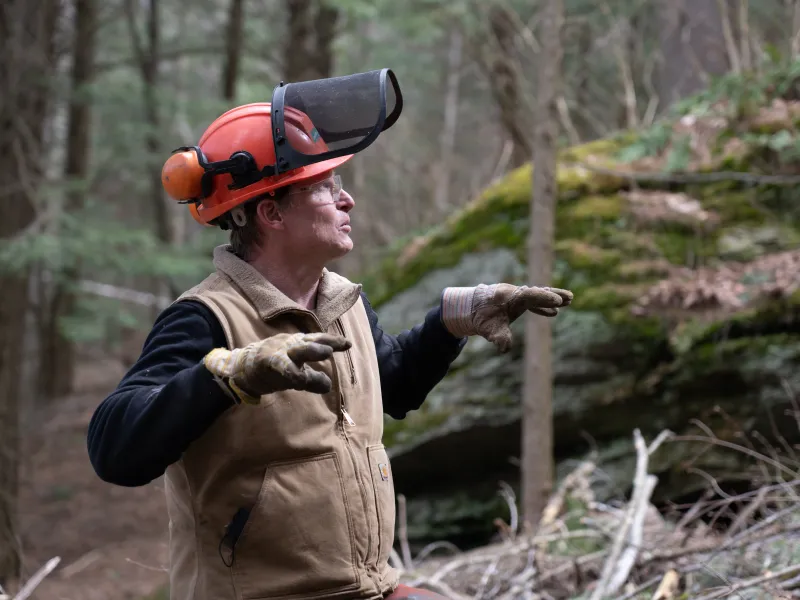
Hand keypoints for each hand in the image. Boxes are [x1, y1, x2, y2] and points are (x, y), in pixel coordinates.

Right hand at [203, 332, 351, 403]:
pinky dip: (291, 372)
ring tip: (325, 358)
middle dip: (323, 344)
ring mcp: (279, 352)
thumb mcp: (294, 369)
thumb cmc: (273, 367)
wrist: (243, 368)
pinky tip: (300, 379)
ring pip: (297, 351)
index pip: (318, 339)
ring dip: (311, 352)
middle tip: (333, 349)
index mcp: (297, 343)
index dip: (333, 341)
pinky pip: (281, 366)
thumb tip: (328, 385)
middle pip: (309, 342)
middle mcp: (290, 345)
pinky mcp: (268, 361)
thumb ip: (311, 377)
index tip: (347, 344)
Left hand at [441, 283, 572, 352]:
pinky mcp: (517, 302)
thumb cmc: (481, 316)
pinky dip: (542, 307)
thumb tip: (504, 349)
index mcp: (510, 296)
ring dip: (551, 299)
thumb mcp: (487, 328)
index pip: (531, 295)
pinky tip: (554, 313)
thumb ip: (498, 337)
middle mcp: (516, 293)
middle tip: (569, 297)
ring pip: (537, 296)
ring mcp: (517, 297)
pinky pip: (533, 303)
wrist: (471, 306)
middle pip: (538, 292)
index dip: (544, 298)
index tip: (557, 300)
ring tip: (569, 300)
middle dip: (552, 295)